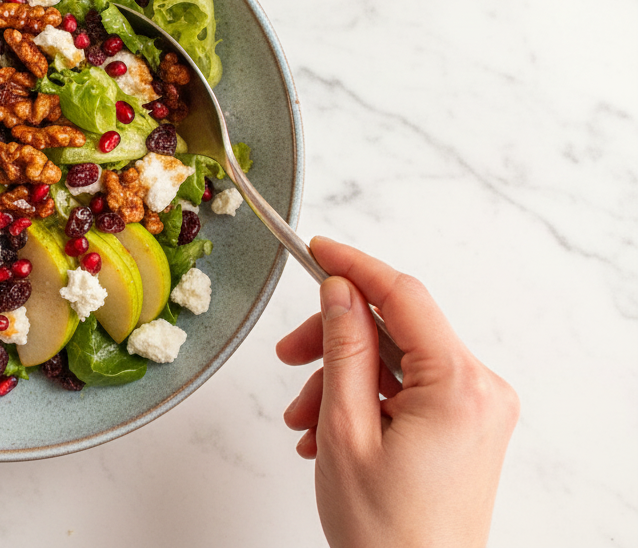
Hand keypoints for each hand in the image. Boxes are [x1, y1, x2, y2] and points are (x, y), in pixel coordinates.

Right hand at [277, 237, 518, 547]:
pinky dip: (364, 400)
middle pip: (396, 328)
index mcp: (459, 386)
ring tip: (302, 421)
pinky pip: (409, 389)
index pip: (403, 295)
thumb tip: (339, 290)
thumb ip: (345, 348)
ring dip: (342, 378)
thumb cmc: (384, 532)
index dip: (353, 266)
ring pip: (396, 361)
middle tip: (286, 358)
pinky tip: (326, 431)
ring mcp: (478, 410)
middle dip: (334, 339)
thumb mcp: (345, 428)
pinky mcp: (468, 427)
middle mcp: (481, 390)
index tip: (315, 248)